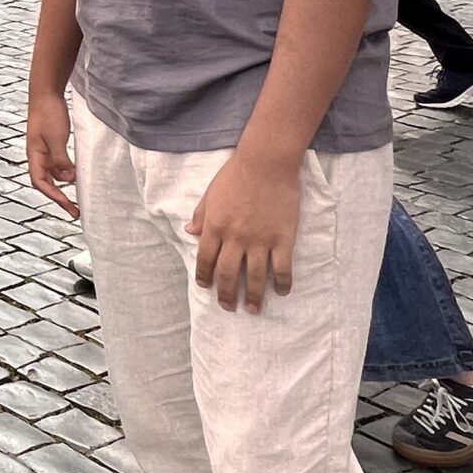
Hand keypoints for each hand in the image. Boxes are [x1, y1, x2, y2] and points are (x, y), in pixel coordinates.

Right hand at [26, 89, 77, 218]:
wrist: (46, 93)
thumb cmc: (48, 113)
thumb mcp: (56, 138)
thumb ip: (61, 159)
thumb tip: (69, 179)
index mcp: (34, 155)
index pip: (41, 183)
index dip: (54, 196)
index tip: (69, 207)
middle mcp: (37, 155)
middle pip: (46, 183)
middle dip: (59, 198)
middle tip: (75, 211)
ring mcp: (44, 150)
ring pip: (52, 174)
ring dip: (63, 186)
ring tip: (78, 197)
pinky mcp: (52, 143)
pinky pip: (58, 164)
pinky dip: (66, 173)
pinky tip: (76, 175)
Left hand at [185, 151, 301, 312]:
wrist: (266, 163)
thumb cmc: (236, 175)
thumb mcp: (210, 193)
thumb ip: (201, 215)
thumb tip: (189, 232)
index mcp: (215, 226)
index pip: (205, 259)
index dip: (204, 276)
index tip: (206, 288)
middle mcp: (235, 237)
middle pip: (228, 274)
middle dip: (226, 294)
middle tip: (229, 307)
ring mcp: (260, 240)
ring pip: (255, 276)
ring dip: (254, 296)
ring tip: (254, 309)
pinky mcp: (282, 238)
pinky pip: (282, 267)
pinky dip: (282, 283)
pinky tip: (281, 292)